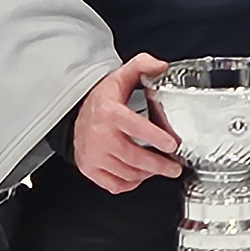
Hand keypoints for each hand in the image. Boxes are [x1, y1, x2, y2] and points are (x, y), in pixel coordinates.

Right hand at [72, 55, 182, 191]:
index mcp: (110, 113)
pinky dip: (131, 183)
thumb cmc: (102, 99)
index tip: (172, 144)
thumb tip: (161, 67)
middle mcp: (100, 136)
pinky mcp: (90, 169)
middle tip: (174, 167)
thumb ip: (142, 65)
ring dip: (147, 174)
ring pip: (126, 173)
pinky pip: (115, 185)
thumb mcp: (121, 76)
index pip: (135, 127)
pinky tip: (140, 175)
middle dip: (158, 165)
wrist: (75, 114)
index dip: (155, 137)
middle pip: (133, 157)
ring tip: (160, 168)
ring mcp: (94, 155)